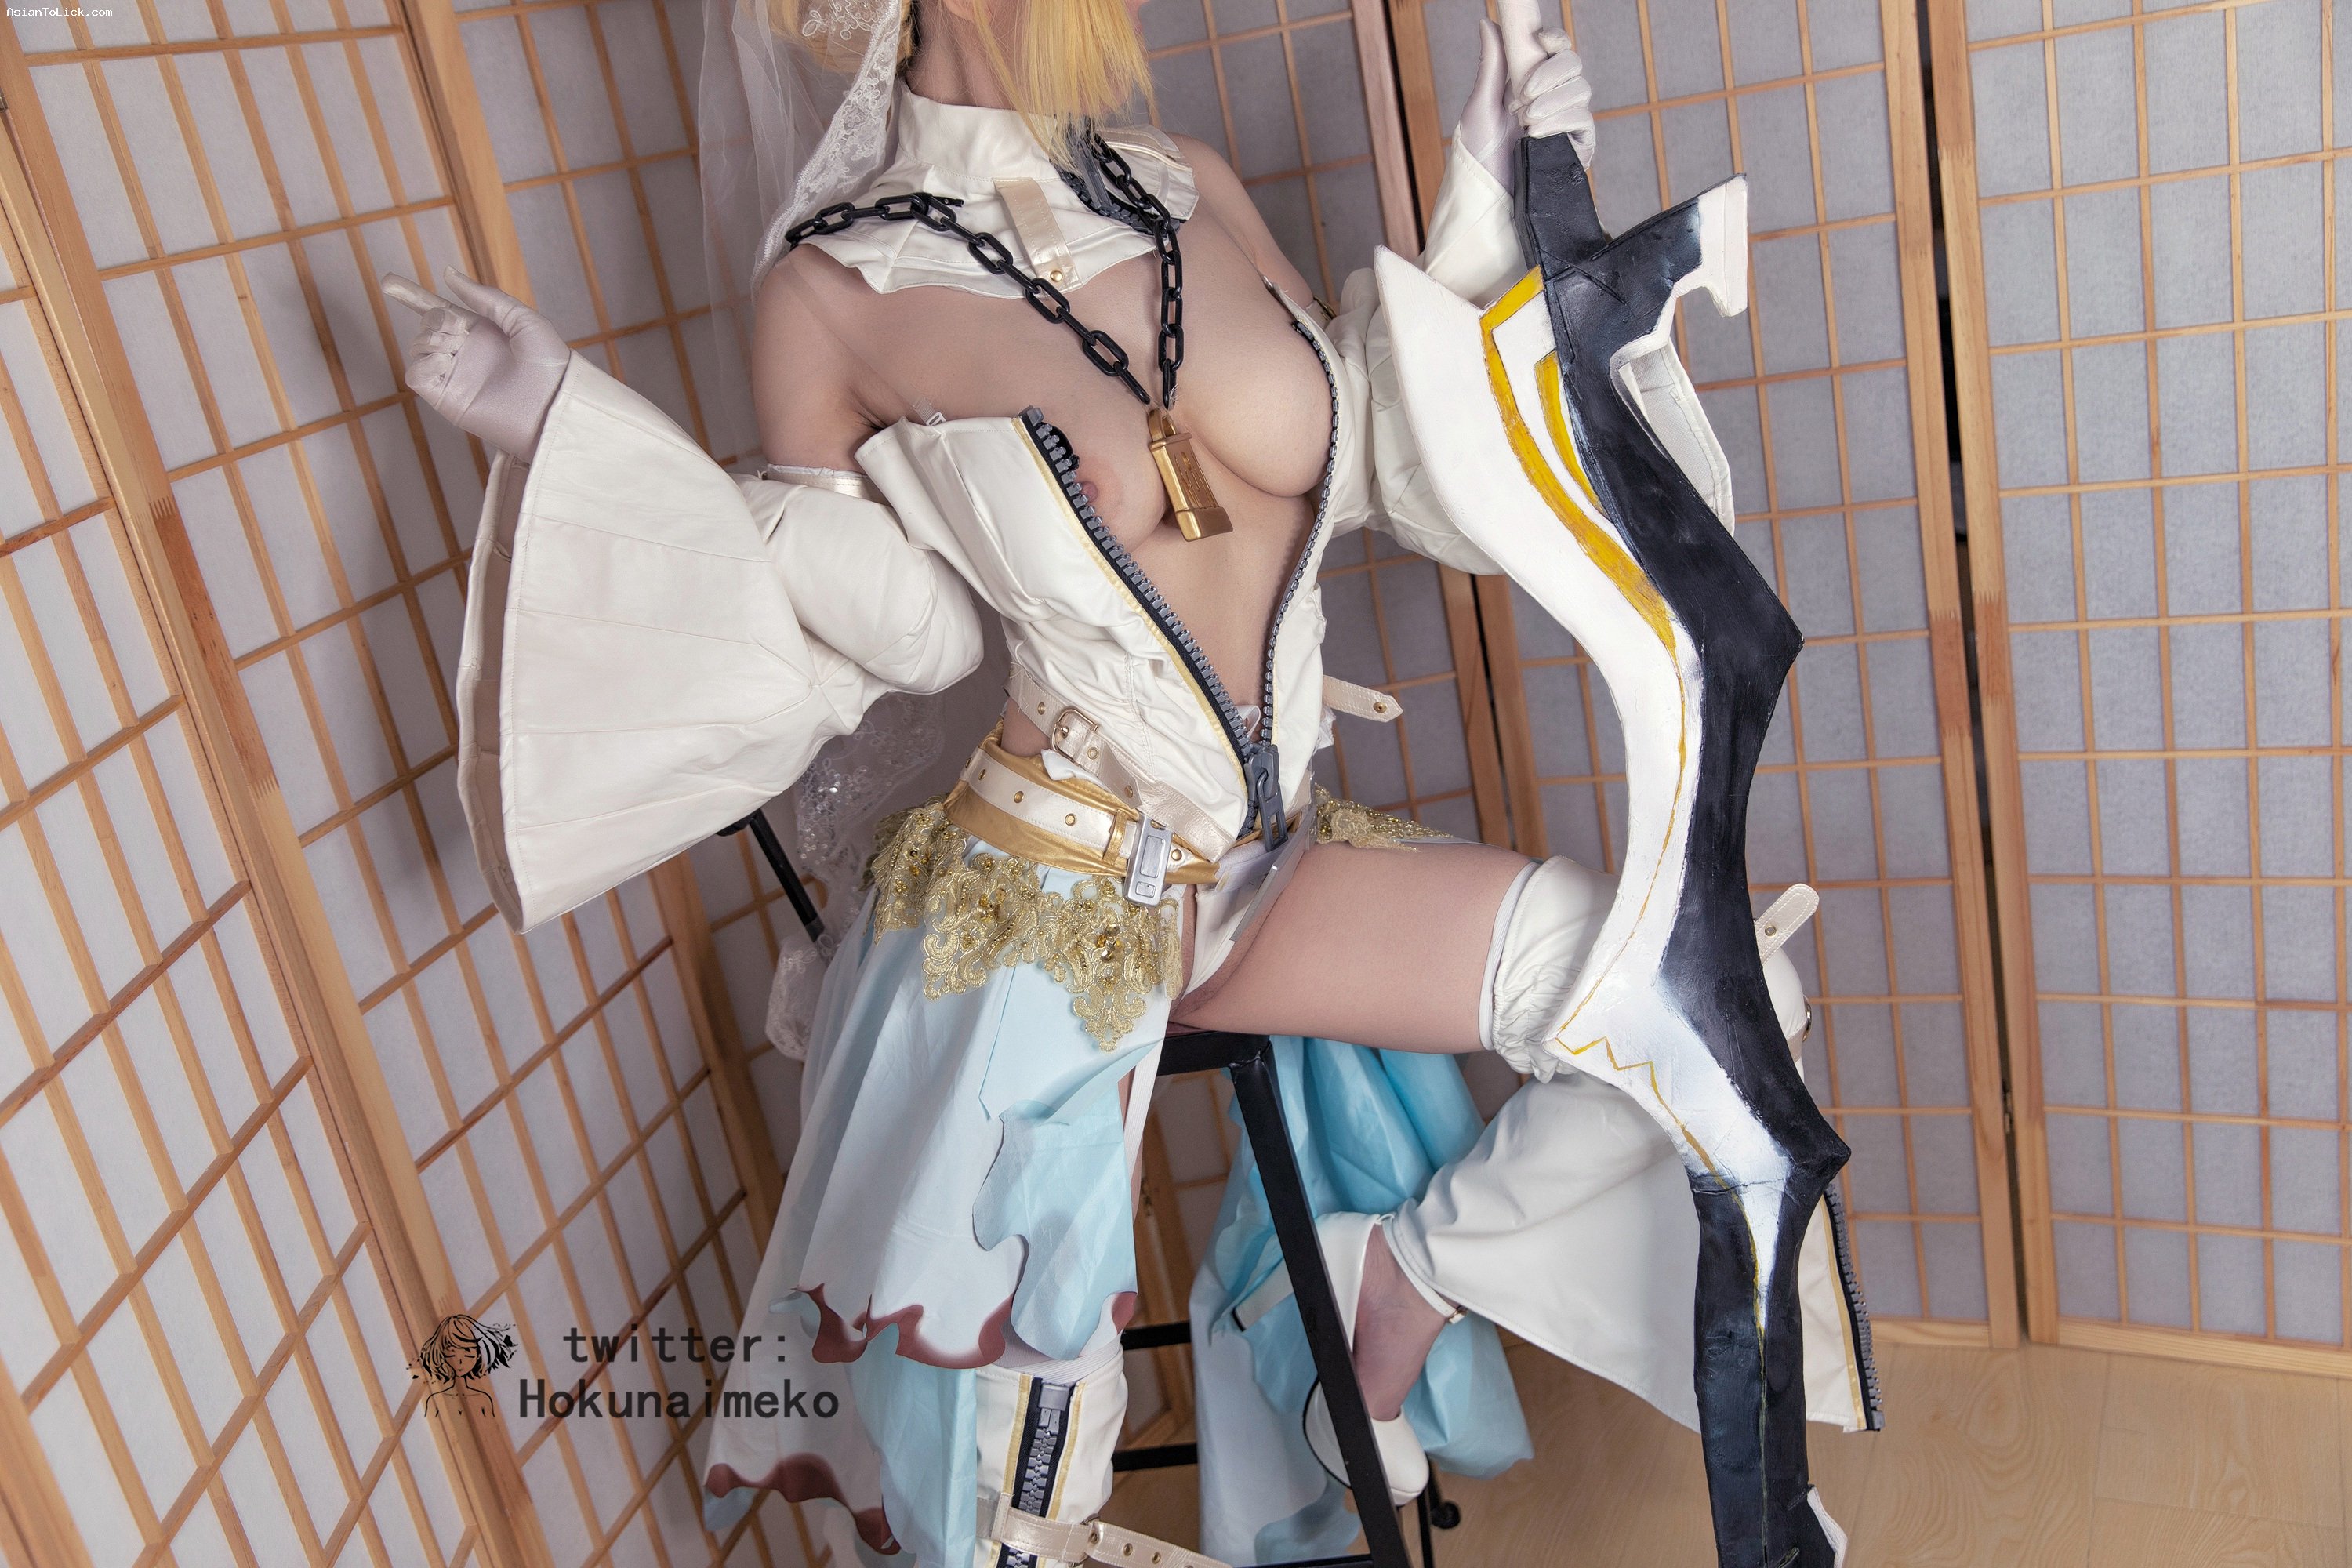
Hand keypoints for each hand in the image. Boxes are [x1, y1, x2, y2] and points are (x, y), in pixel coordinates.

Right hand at [380, 269, 569, 462]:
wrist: (556, 407)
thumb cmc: (550, 365)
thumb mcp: (523, 320)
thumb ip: (486, 297)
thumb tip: (448, 273)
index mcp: (481, 332)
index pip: (441, 311)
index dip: (414, 296)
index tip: (388, 282)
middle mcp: (465, 353)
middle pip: (427, 324)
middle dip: (434, 318)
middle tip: (457, 329)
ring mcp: (454, 376)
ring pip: (418, 346)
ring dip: (429, 337)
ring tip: (455, 345)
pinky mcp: (447, 399)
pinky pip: (415, 375)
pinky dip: (422, 362)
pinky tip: (444, 359)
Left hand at [1454, 6, 1595, 193]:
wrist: (1489, 197)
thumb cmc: (1480, 156)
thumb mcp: (1480, 107)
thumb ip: (1491, 64)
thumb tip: (1488, 22)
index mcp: (1530, 81)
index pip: (1556, 48)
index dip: (1555, 39)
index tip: (1542, 42)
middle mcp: (1552, 96)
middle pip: (1572, 62)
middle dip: (1549, 75)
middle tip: (1521, 99)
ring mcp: (1567, 119)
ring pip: (1581, 89)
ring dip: (1550, 103)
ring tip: (1525, 125)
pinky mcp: (1579, 143)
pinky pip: (1583, 118)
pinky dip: (1560, 122)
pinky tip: (1538, 135)